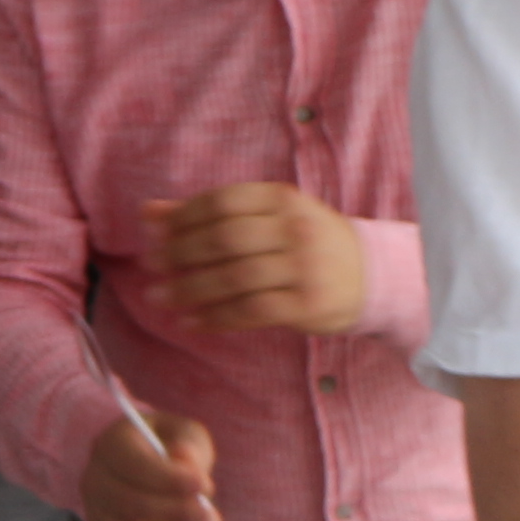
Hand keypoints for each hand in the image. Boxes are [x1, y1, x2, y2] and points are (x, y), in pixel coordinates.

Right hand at [82, 405, 224, 520]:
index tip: (203, 486)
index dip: (167, 476)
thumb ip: (187, 446)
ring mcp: (97, 516)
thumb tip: (183, 461)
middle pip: (126, 502)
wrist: (150, 467)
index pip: (133, 462)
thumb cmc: (172, 448)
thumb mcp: (184, 434)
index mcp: (112, 444)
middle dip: (171, 514)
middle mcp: (95, 480)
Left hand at [151, 185, 366, 335]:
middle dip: (180, 252)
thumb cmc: (304, 241)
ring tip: (158, 297)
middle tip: (151, 265)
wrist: (371, 275)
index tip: (155, 234)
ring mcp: (304, 267)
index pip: (223, 202)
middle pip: (225, 238)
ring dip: (189, 289)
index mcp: (283, 199)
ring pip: (234, 278)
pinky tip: (190, 321)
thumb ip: (208, 213)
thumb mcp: (267, 217)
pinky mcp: (307, 304)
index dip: (183, 218)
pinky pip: (251, 311)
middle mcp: (296, 229)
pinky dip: (215, 318)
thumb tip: (148, 212)